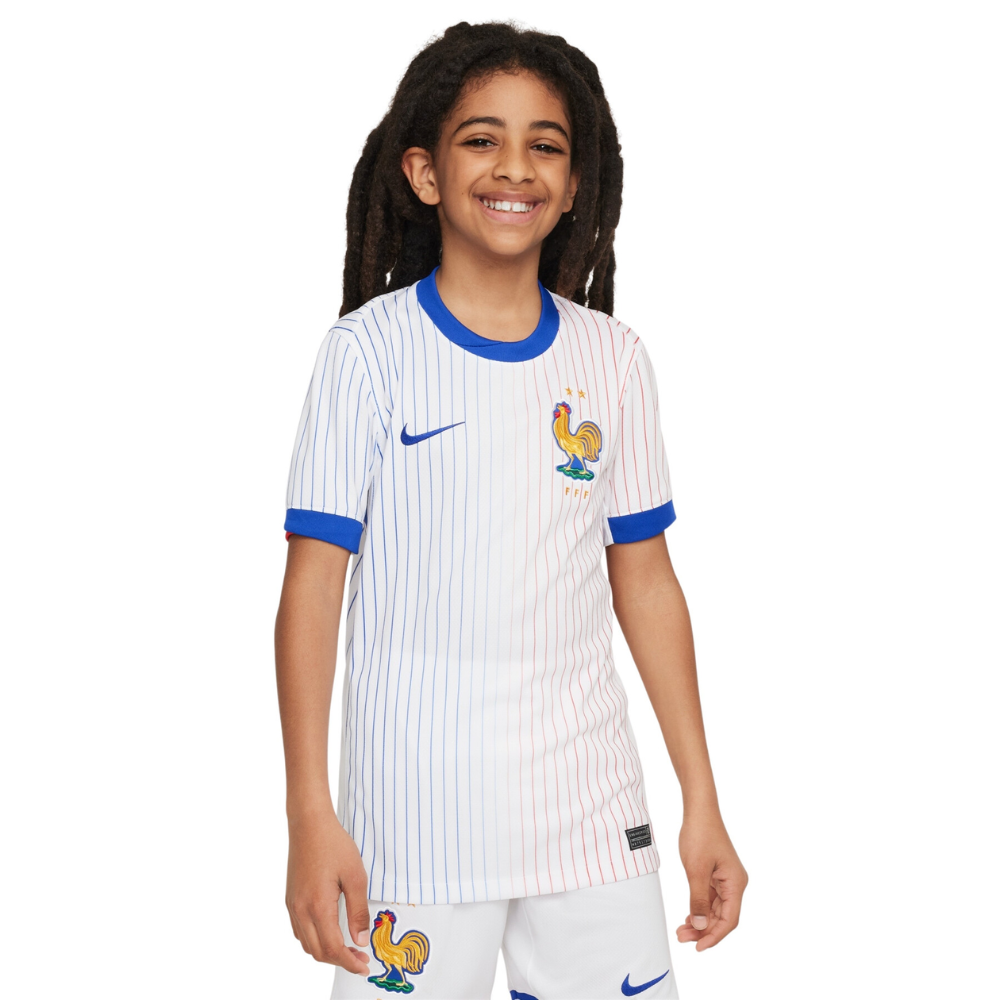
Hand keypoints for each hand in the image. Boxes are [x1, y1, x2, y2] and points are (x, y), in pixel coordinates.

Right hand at [285, 807, 371, 973]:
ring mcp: (293, 906)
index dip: (349, 962)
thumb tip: (361, 939)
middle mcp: (301, 910)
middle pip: (318, 951)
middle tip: (360, 958)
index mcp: (318, 906)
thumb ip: (358, 911)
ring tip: (347, 947)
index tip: (364, 965)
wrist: (309, 824)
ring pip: (306, 944)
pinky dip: (314, 939)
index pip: (333, 948)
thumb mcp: (356, 876)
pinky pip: (299, 930)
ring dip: (326, 951)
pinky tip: (329, 932)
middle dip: (339, 960)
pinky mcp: (290, 899)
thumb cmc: (334, 844)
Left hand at [675, 812, 747, 950]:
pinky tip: (688, 918)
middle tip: (682, 938)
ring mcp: (725, 879)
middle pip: (722, 917)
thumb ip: (699, 900)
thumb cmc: (700, 835)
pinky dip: (700, 909)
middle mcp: (734, 883)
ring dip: (700, 922)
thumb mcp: (696, 870)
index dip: (715, 936)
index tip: (698, 947)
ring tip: (682, 931)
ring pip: (715, 909)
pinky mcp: (716, 875)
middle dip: (704, 930)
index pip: (729, 919)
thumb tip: (701, 927)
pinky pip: (710, 899)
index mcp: (736, 883)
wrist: (698, 811)